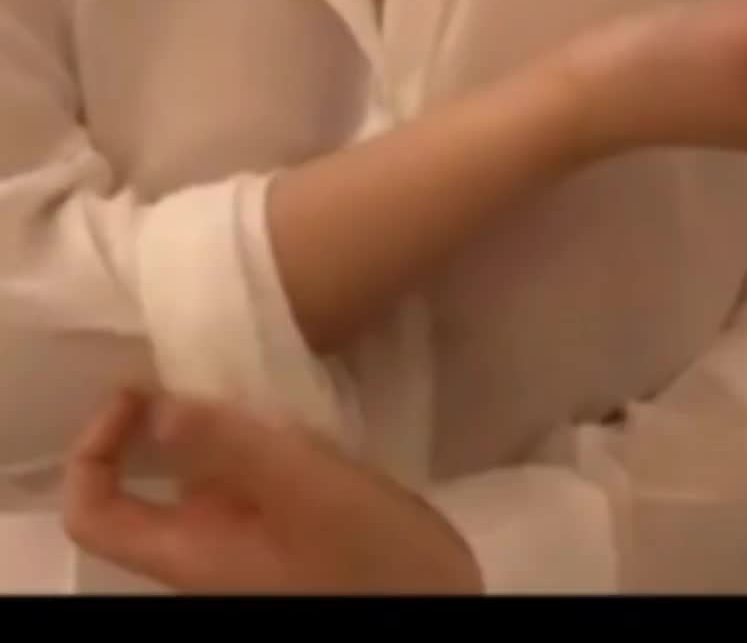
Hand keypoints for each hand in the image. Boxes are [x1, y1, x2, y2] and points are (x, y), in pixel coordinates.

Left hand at [62, 389, 481, 595]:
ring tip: (255, 364)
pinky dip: (254, 427)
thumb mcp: (304, 489)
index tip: (142, 391)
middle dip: (165, 412)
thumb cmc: (371, 559)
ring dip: (216, 415)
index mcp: (189, 553)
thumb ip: (230, 445)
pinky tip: (293, 395)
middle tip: (204, 355)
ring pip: (202, 467)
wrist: (440, 602)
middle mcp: (205, 546)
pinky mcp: (288, 521)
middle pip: (145, 481)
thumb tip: (154, 405)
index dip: (95, 450)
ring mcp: (247, 535)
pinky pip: (247, 469)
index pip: (95, 511)